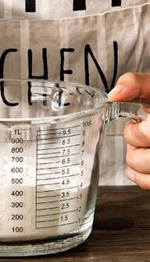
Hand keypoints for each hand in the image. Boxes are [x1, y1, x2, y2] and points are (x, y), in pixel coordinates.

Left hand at [108, 73, 149, 189]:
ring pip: (148, 173)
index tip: (135, 122)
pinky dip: (141, 177)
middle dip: (134, 145)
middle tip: (139, 133)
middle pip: (143, 159)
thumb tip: (115, 95)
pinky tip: (139, 165)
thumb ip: (136, 83)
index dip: (134, 132)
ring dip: (137, 160)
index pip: (147, 135)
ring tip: (143, 146)